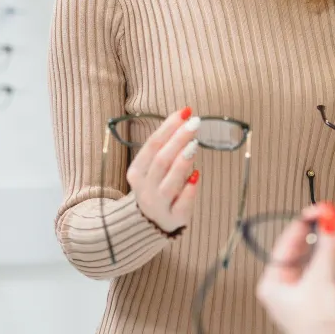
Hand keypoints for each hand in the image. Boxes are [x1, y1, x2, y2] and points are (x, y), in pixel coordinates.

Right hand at [125, 107, 201, 233]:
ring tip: (195, 144)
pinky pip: (182, 203)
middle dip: (179, 139)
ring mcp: (158, 205)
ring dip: (183, 162)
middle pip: (161, 160)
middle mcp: (144, 188)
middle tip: (196, 123)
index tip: (185, 112)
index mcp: (136, 172)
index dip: (168, 127)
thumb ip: (167, 146)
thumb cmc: (157, 185)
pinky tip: (197, 176)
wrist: (150, 223)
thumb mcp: (154, 166)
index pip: (152, 145)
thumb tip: (185, 117)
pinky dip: (189, 190)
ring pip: (170, 181)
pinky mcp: (174, 218)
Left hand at [256, 203, 334, 333]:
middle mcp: (282, 287)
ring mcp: (298, 291)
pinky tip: (332, 243)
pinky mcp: (315, 294)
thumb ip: (326, 247)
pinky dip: (325, 253)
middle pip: (296, 248)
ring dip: (320, 240)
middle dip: (312, 230)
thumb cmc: (319, 328)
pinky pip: (317, 265)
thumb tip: (328, 219)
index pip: (285, 243)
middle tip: (325, 212)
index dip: (302, 223)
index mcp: (271, 284)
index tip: (318, 208)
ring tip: (330, 223)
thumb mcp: (321, 280)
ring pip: (308, 256)